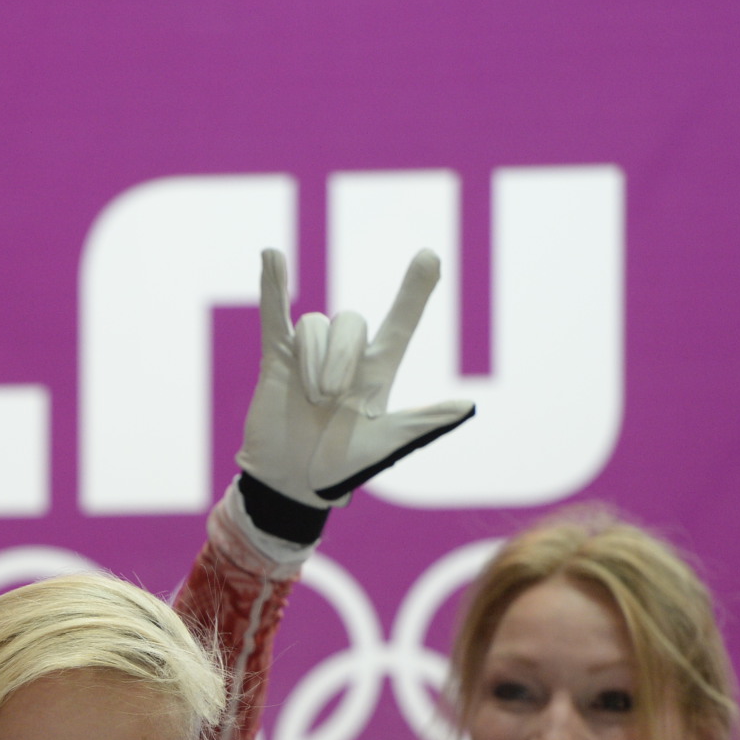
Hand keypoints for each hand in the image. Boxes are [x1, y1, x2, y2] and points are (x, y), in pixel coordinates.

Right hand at [236, 247, 474, 507]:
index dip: (415, 291)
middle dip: (339, 357)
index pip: (400, 322)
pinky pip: (274, 315)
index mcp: (378, 372)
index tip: (430, 256)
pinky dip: (272, 286)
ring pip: (314, 325)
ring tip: (310, 400)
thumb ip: (423, 421)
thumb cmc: (343, 468)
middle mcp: (346, 357)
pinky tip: (272, 256)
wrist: (293, 484)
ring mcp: (310, 355)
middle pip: (350, 320)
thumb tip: (468, 408)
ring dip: (313, 360)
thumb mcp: (387, 444)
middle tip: (329, 399)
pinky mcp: (276, 359)